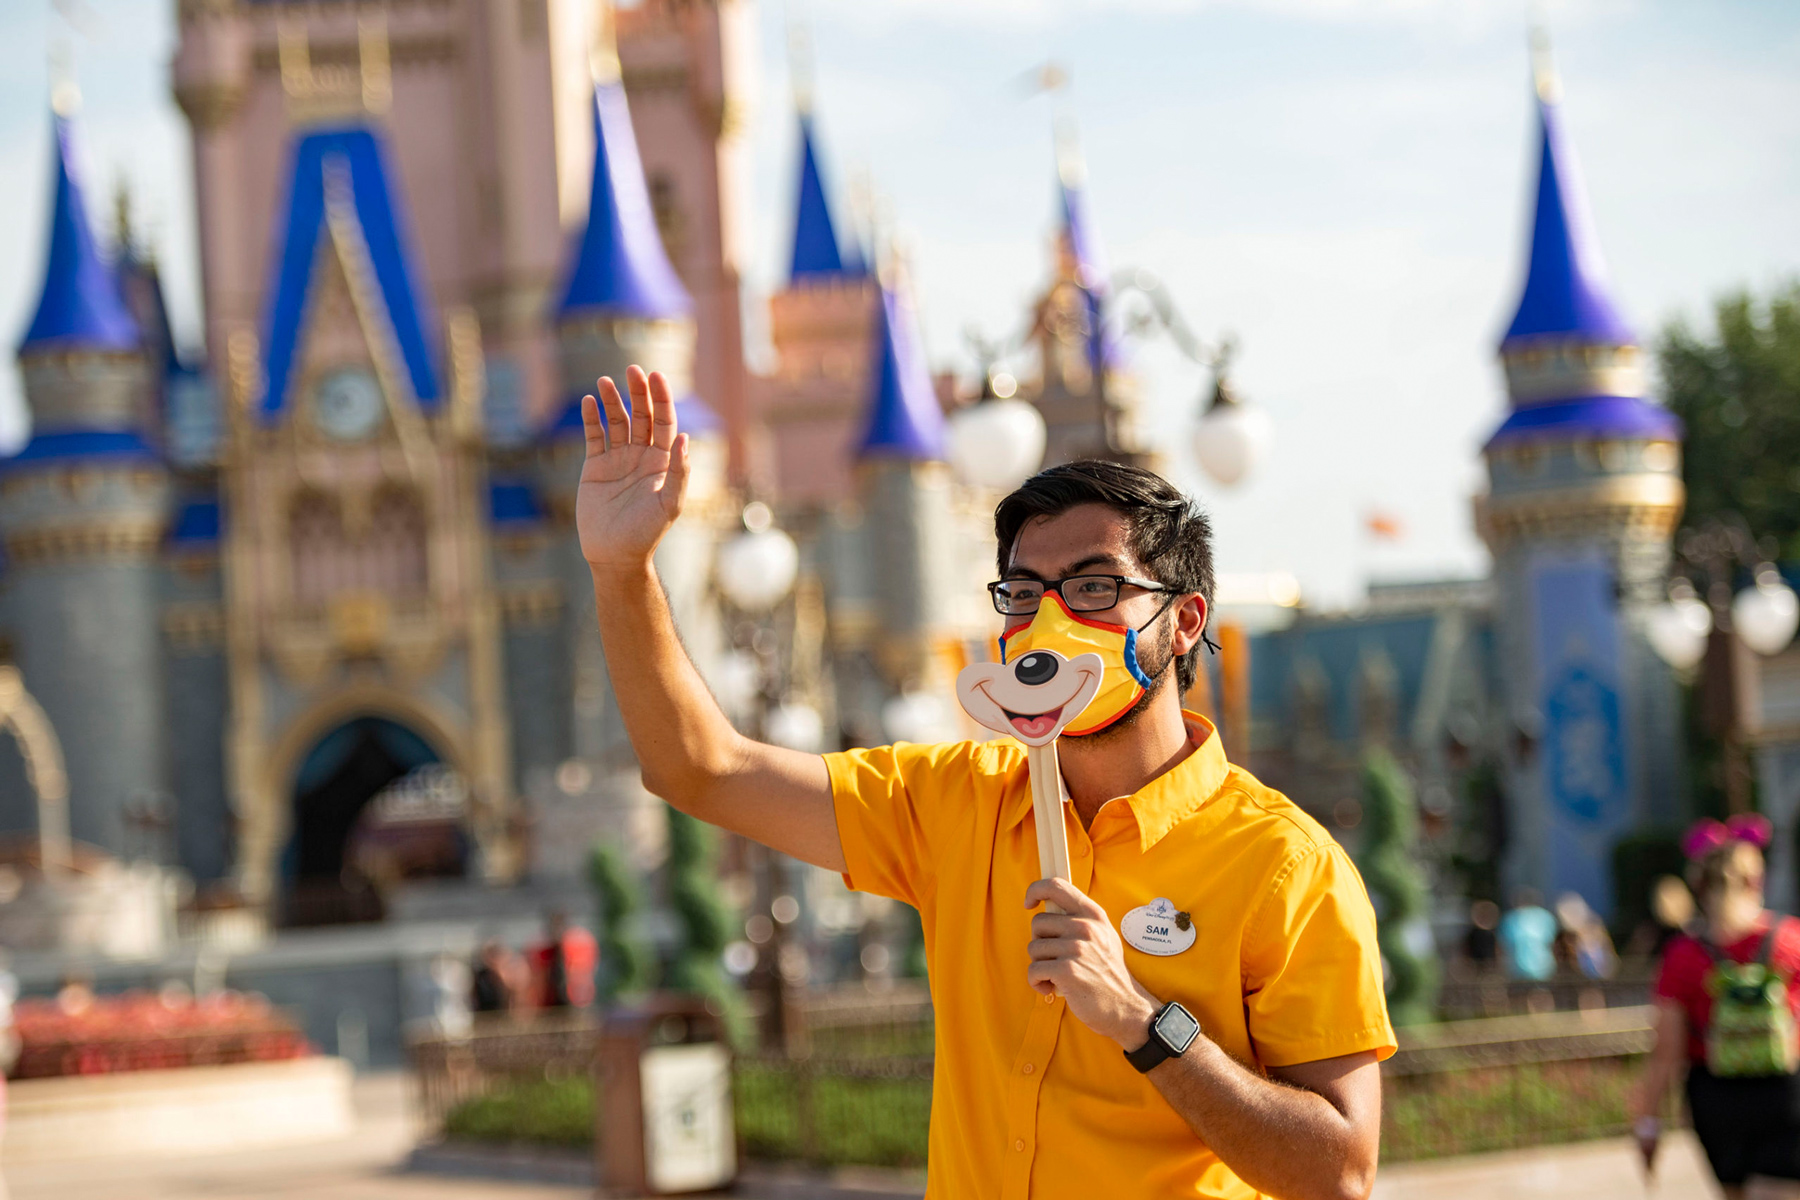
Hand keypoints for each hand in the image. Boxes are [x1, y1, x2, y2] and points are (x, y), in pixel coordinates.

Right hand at [575, 366, 690, 574]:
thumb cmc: (647, 533)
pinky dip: (591, 419)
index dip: (661, 399)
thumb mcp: (669, 505)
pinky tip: (590, 401)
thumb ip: (679, 473)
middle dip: (638, 393)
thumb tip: (685, 438)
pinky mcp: (595, 467)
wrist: (614, 555)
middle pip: (642, 415)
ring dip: (612, 401)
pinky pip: (593, 437)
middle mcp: (642, 456)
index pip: (665, 422)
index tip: (656, 377)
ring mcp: (618, 460)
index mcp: (663, 462)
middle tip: (633, 370)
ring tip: (605, 381)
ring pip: (616, 422)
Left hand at [1025, 877, 1161, 1049]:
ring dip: (1040, 966)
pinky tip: (1052, 988)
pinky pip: (1033, 971)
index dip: (1036, 890)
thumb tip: (1048, 905)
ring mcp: (1076, 948)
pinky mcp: (1067, 971)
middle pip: (1038, 923)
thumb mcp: (1103, 935)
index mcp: (1093, 914)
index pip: (1056, 886)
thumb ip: (1080, 918)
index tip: (1029, 903)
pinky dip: (1037, 982)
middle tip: (1057, 959)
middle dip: (1041, 943)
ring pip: (1033, 949)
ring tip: (1059, 976)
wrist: (1124, 1007)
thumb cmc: (1108, 972)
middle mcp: (1085, 927)